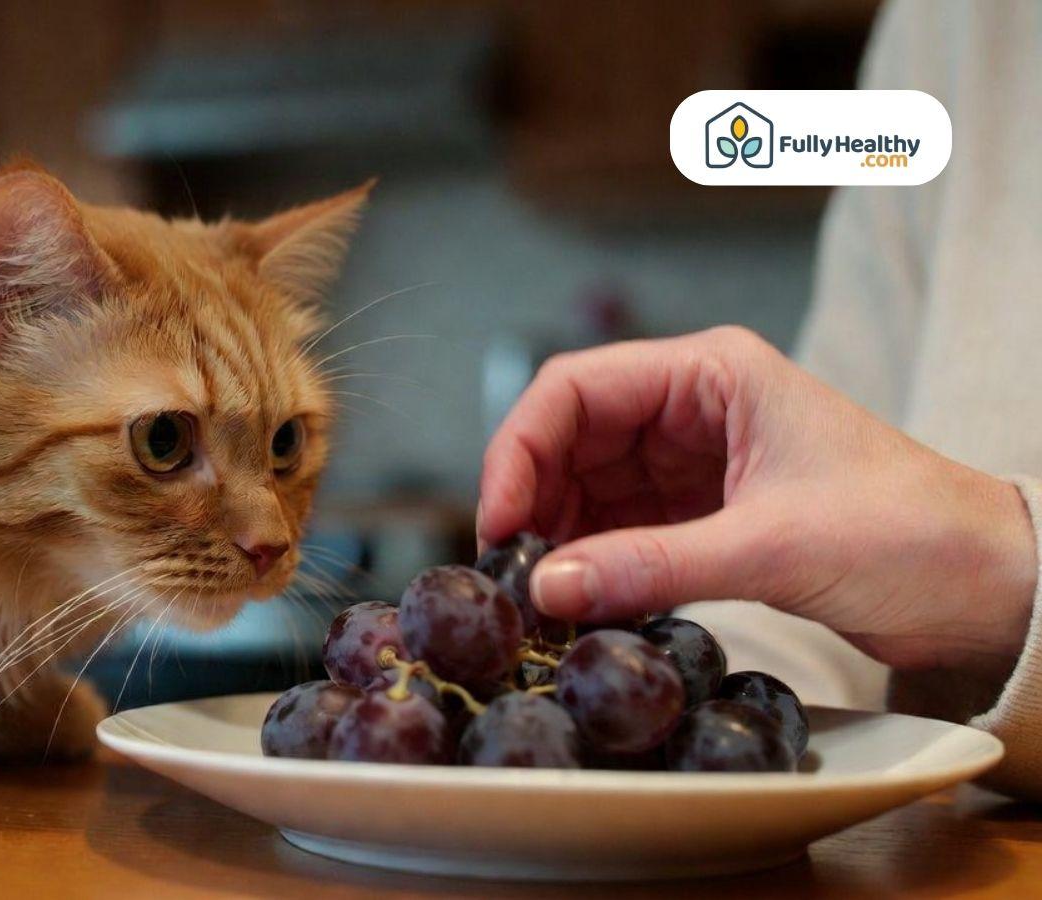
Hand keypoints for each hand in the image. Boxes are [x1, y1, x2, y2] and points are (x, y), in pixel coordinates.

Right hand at [477, 326, 1036, 672]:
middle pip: (569, 439)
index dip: (520, 450)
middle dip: (531, 500)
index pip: (576, 389)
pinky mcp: (701, 517)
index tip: (498, 521)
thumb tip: (547, 587)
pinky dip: (591, 564)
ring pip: (586, 489)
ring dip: (557, 538)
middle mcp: (692, 409)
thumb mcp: (771, 546)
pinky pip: (618, 532)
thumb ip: (651, 565)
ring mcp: (693, 464)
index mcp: (710, 374)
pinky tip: (577, 601)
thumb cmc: (909, 533)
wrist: (988, 587)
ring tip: (537, 595)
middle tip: (508, 570)